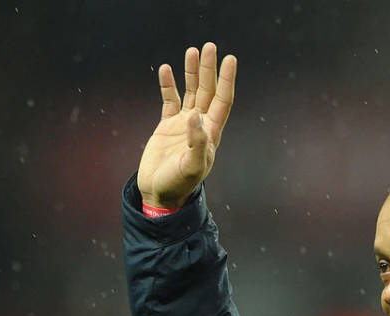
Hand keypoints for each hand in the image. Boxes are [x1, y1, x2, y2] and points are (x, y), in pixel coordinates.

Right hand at [137, 42, 236, 208]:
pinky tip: (165, 69)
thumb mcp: (191, 166)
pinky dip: (168, 85)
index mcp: (212, 133)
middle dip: (209, 70)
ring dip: (192, 73)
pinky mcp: (167, 126)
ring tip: (192, 51)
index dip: (227, 80)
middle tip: (210, 47)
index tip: (230, 59)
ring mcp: (184, 124)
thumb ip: (197, 142)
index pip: (223, 100)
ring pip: (191, 92)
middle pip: (208, 91)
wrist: (160, 193)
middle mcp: (201, 125)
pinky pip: (169, 100)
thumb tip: (195, 116)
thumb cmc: (179, 184)